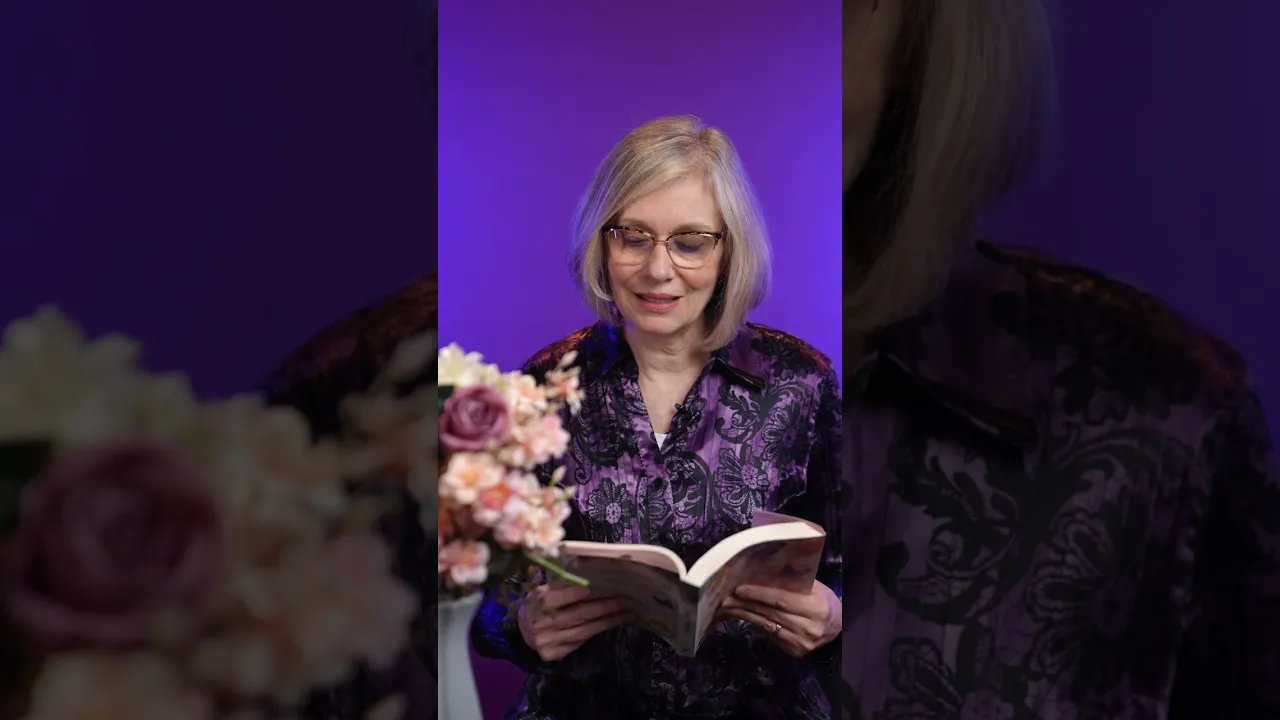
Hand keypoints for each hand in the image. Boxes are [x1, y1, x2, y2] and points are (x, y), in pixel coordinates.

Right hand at [517, 584, 630, 661]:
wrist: (522, 633)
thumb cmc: (536, 606)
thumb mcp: (541, 591)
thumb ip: (559, 586)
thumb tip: (587, 579)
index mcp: (536, 603)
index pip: (556, 598)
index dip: (573, 594)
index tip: (590, 589)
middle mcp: (541, 624)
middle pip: (577, 615)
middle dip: (604, 608)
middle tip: (624, 601)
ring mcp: (548, 641)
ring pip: (583, 630)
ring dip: (607, 621)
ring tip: (624, 613)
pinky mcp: (555, 654)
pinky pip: (580, 642)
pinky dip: (596, 632)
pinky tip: (610, 624)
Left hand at [720, 580, 840, 657]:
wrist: (838, 626)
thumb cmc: (823, 600)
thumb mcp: (814, 587)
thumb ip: (793, 583)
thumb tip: (763, 573)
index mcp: (815, 608)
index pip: (781, 600)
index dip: (759, 594)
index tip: (740, 588)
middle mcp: (808, 628)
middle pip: (771, 613)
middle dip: (746, 604)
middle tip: (726, 596)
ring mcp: (801, 643)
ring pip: (767, 626)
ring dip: (746, 615)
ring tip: (729, 605)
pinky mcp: (795, 651)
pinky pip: (770, 636)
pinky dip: (756, 624)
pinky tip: (744, 616)